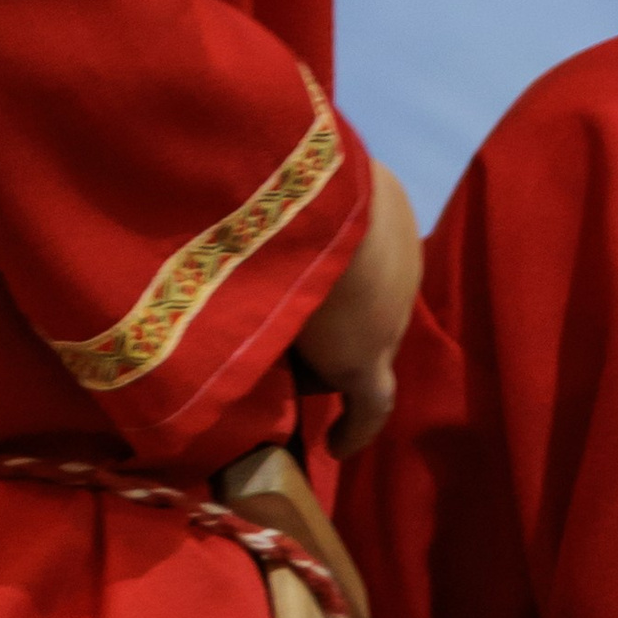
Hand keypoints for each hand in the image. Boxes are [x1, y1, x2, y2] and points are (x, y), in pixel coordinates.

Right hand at [293, 168, 420, 457]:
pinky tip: (335, 445)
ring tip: (275, 369)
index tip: (299, 286)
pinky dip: (354, 426)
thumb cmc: (280, 175)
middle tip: (274, 328)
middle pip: (358, 300)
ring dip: (320, 355)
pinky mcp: (367, 359)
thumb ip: (265, 189)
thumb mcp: (278, 172)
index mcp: (380, 204)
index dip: (327, 272)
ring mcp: (388, 312)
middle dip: (323, 315)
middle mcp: (396, 259)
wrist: (305, 204)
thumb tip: (221, 184)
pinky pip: (369, 405)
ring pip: (354, 343)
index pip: (357, 251)